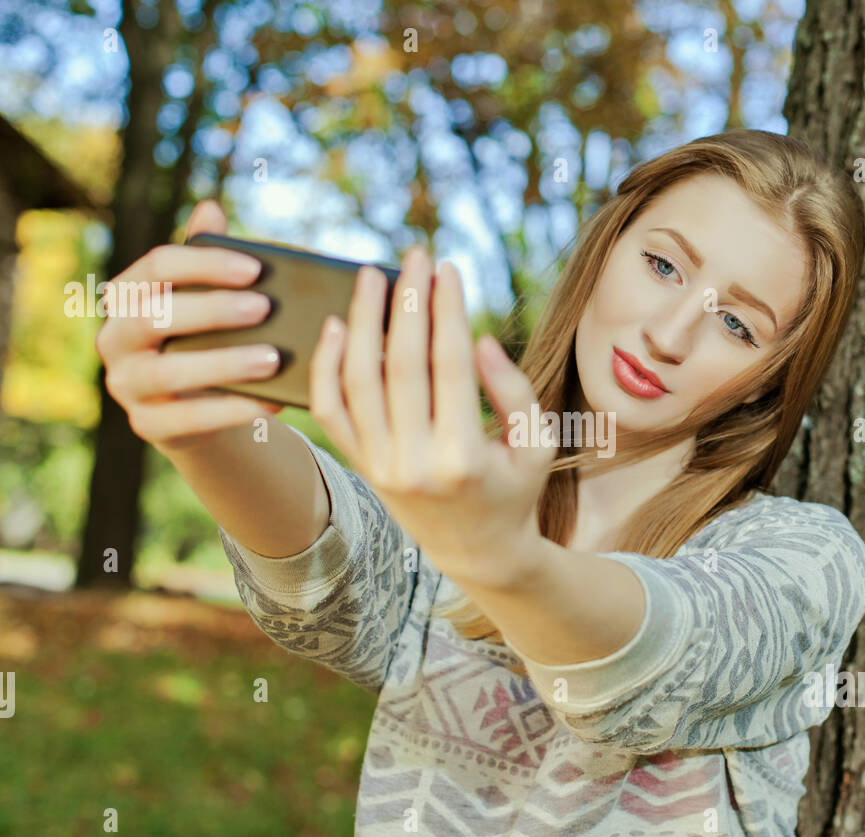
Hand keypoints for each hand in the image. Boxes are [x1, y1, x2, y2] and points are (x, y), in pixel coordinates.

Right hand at [94, 199, 285, 455]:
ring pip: (168, 372)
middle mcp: (114, 338)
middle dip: (213, 310)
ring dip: (224, 364)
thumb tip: (210, 208)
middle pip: (155, 316)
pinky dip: (230, 410)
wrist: (194, 406)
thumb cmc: (199, 338)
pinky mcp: (146, 425)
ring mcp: (125, 384)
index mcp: (127, 296)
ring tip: (273, 360)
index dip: (205, 265)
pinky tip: (269, 402)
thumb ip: (205, 258)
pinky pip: (187, 418)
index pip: (156, 267)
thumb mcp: (202, 298)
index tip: (255, 268)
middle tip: (266, 308)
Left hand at [308, 246, 555, 588]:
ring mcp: (380, 467)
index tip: (448, 268)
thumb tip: (479, 339)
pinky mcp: (361, 466)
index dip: (447, 310)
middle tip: (415, 255)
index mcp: (463, 458)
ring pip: (357, 382)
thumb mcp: (537, 446)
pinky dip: (326, 367)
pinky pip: (330, 411)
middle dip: (408, 302)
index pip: (449, 366)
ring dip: (361, 321)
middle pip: (400, 365)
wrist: (477, 553)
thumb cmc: (516, 490)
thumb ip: (515, 392)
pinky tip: (336, 326)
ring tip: (371, 276)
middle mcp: (413, 463)